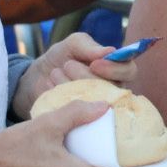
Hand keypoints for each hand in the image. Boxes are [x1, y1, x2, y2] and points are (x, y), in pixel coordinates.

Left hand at [18, 32, 137, 108]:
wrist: (37, 77)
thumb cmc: (61, 57)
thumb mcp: (72, 44)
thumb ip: (88, 45)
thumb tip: (110, 51)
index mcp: (116, 70)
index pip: (129, 71)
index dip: (115, 68)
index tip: (94, 64)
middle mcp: (112, 90)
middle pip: (112, 89)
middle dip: (88, 77)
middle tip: (68, 66)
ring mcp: (98, 108)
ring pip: (95, 102)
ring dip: (73, 85)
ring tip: (56, 74)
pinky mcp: (82, 121)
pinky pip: (78, 116)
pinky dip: (63, 100)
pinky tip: (52, 89)